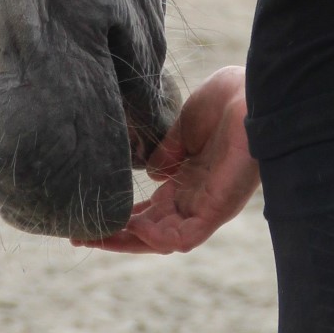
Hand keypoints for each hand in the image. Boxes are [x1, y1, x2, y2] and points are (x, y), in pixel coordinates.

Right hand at [75, 66, 258, 254]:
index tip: (89, 217)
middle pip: (151, 230)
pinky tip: (134, 229)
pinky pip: (185, 238)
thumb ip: (168, 150)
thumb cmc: (229, 100)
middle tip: (78, 236)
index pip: (152, 208)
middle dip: (115, 235)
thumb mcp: (186, 125)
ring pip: (163, 240)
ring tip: (91, 237)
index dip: (121, 215)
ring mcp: (208, 206)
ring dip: (127, 242)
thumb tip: (152, 172)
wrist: (256, 90)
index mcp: (191, 179)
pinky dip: (158, 239)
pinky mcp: (219, 208)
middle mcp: (198, 198)